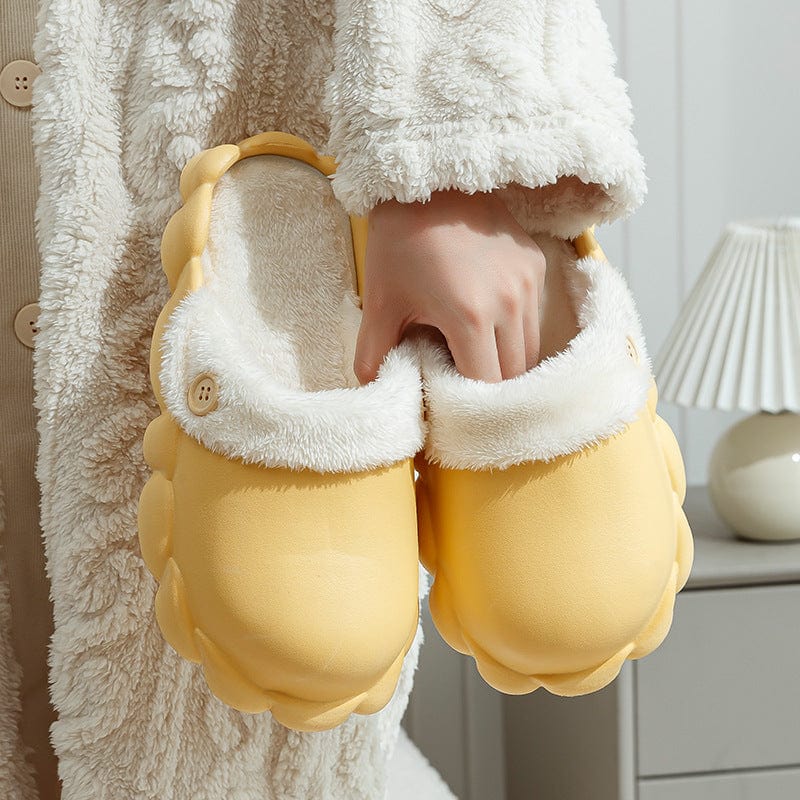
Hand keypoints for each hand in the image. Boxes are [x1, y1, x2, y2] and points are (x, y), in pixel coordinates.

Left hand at [354, 188, 546, 383]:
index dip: (467, 400)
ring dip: (506, 360)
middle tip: (462, 382)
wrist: (426, 179)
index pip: (485, 386)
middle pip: (513, 374)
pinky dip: (515, 330)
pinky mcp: (536, 263)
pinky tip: (488, 321)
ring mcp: (528, 282)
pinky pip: (533, 315)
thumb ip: (373, 355)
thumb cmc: (399, 241)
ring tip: (475, 354)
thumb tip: (370, 390)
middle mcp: (510, 302)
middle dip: (489, 386)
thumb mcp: (380, 302)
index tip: (449, 398)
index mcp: (470, 317)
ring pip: (530, 348)